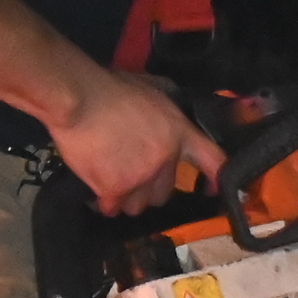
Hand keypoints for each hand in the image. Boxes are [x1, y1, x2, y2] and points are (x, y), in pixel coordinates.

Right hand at [52, 64, 223, 215]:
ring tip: (111, 179)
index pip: (213, 160)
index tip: (216, 190)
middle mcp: (166, 159)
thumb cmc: (110, 88)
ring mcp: (141, 177)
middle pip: (165, 193)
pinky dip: (106, 203)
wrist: (80, 99)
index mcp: (179, 132)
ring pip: (139, 205)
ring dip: (127, 197)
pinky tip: (99, 191)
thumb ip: (166, 107)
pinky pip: (114, 209)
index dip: (217, 179)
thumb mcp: (151, 88)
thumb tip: (172, 113)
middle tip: (131, 172)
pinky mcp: (116, 188)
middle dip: (149, 186)